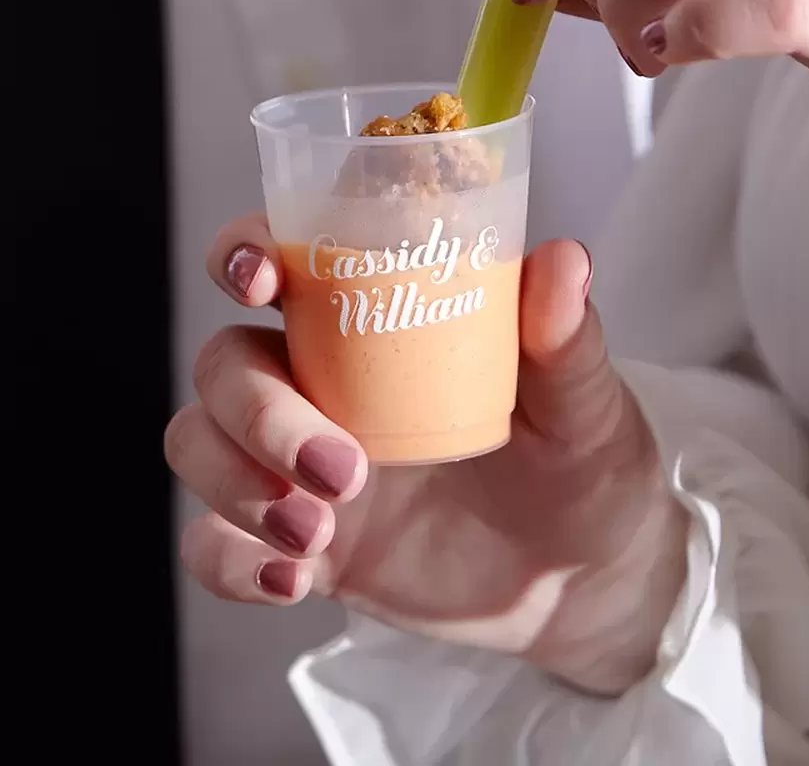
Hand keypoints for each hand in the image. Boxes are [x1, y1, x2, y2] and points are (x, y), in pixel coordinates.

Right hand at [165, 216, 687, 694]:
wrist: (584, 573)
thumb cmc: (583, 459)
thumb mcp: (583, 400)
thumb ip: (568, 338)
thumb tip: (566, 260)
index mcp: (381, 324)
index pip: (284, 260)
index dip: (244, 253)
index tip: (259, 279)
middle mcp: (327, 382)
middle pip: (226, 363)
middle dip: (256, 410)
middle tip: (343, 468)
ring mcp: (303, 464)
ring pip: (200, 443)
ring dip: (237, 484)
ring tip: (319, 531)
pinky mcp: (303, 541)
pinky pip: (214, 544)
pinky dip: (231, 561)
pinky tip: (292, 579)